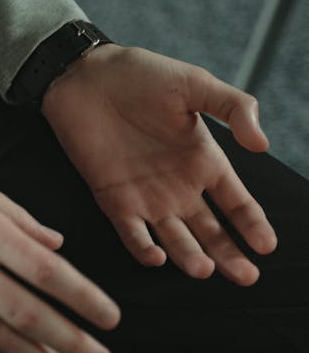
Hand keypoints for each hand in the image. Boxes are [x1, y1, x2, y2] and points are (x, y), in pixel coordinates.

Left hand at [41, 44, 277, 284]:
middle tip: (247, 277)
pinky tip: (157, 257)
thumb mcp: (195, 84)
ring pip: (174, 238)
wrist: (86, 74)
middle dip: (229, 254)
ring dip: (189, 255)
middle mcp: (179, 186)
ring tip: (203, 269)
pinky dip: (142, 247)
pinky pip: (131, 232)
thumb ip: (234, 108)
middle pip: (210, 231)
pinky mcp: (113, 199)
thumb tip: (263, 145)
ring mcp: (146, 196)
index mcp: (204, 161)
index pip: (235, 203)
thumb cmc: (142, 75)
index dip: (252, 224)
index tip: (267, 246)